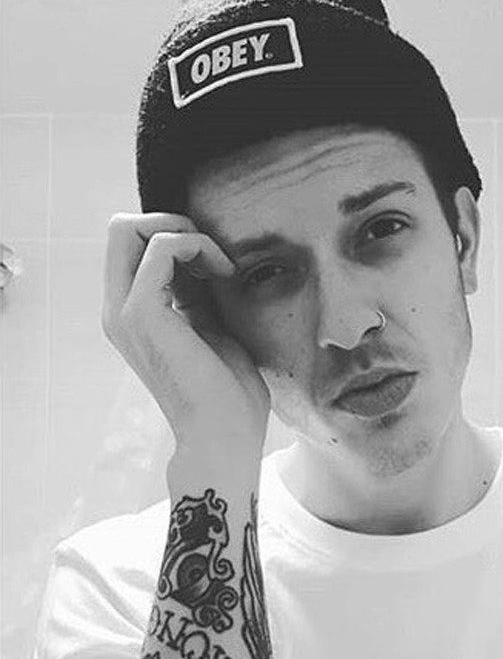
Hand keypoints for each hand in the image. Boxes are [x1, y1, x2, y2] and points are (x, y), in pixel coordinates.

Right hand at [102, 212, 271, 458]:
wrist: (225, 436)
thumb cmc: (228, 395)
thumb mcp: (212, 330)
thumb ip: (198, 294)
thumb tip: (203, 255)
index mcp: (131, 316)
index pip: (131, 247)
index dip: (174, 238)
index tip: (216, 267)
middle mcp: (118, 311)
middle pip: (120, 229)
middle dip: (170, 222)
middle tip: (211, 253)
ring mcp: (124, 311)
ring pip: (129, 227)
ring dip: (186, 232)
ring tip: (221, 266)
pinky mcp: (142, 311)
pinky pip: (162, 246)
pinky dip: (197, 246)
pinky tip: (224, 273)